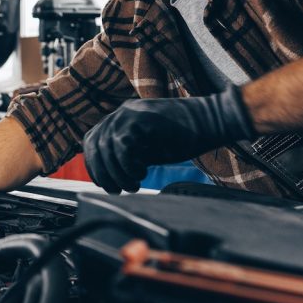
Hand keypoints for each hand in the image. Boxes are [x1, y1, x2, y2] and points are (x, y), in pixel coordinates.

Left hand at [83, 86, 255, 193]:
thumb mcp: (148, 149)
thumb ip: (129, 156)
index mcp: (120, 119)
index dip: (94, 165)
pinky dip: (129, 165)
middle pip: (95, 145)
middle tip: (118, 190)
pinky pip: (123, 147)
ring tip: (134, 185)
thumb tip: (111, 176)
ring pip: (107, 148)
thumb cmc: (183, 138)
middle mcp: (121, 113)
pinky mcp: (142, 118)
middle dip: (104, 173)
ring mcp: (130, 113)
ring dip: (118, 173)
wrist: (211, 122)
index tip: (105, 183)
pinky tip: (143, 173)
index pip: (92, 140)